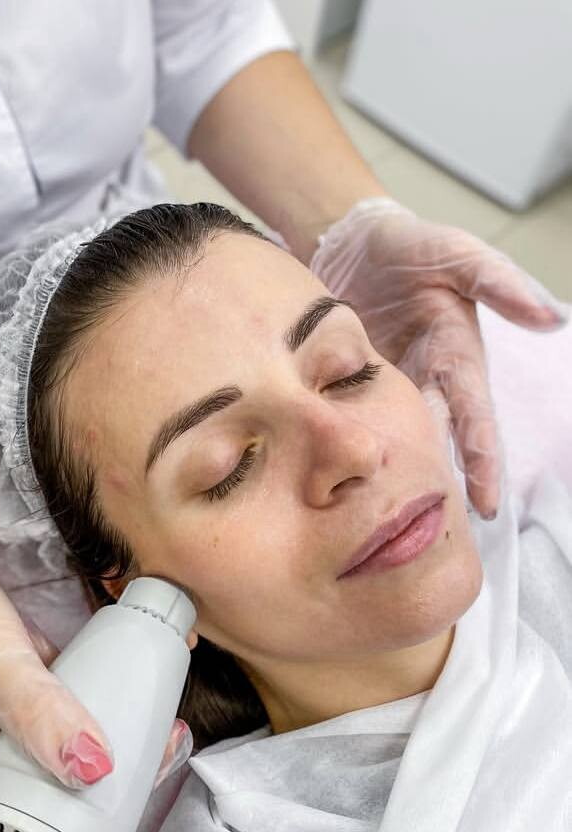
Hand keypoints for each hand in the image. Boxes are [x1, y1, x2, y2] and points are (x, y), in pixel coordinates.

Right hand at [0, 489, 192, 790]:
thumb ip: (41, 715)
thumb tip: (95, 769)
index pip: (45, 818)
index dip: (104, 804)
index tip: (151, 769)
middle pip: (61, 785)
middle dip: (118, 769)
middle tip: (164, 738)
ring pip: (62, 750)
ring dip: (110, 735)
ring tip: (156, 718)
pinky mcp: (9, 702)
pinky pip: (57, 717)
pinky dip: (90, 706)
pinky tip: (124, 691)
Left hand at [309, 199, 568, 519]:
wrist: (349, 240)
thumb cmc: (412, 247)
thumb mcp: (459, 254)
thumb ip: (500, 283)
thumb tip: (552, 316)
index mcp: (456, 358)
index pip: (473, 418)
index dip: (481, 461)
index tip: (485, 503)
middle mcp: (424, 382)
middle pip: (435, 444)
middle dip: (439, 487)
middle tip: (436, 532)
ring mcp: (385, 388)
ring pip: (394, 442)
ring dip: (394, 478)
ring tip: (389, 523)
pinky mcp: (345, 387)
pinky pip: (350, 424)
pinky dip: (350, 451)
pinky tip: (339, 486)